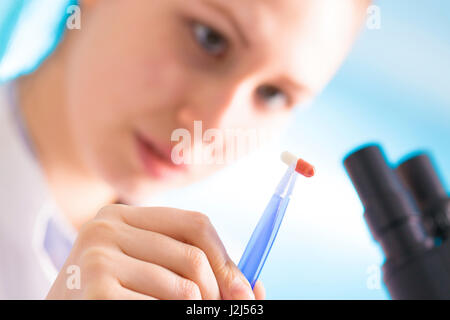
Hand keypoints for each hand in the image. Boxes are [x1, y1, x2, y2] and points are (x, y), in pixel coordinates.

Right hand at [46, 204, 261, 299]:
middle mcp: (107, 228)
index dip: (226, 257)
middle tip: (218, 310)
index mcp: (123, 216)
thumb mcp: (146, 271)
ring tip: (181, 312)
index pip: (196, 223)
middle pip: (193, 257)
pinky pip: (162, 306)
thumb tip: (255, 288)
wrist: (59, 313)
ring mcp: (97, 257)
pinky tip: (149, 313)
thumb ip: (193, 272)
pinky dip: (170, 316)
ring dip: (195, 310)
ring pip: (183, 288)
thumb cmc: (107, 297)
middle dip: (216, 292)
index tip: (241, 288)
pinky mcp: (95, 289)